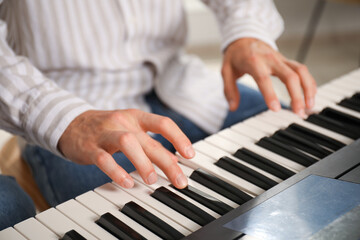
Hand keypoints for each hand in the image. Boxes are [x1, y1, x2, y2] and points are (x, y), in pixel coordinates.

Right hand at [58, 109, 194, 188]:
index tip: (190, 155)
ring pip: (128, 143)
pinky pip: (104, 159)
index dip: (179, 138)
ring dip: (143, 164)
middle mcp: (123, 122)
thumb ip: (151, 144)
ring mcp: (105, 133)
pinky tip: (127, 183)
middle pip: (150, 141)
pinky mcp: (90, 147)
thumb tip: (174, 161)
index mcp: (136, 117)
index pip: (163, 123)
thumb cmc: (107, 129)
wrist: (70, 123)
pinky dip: (117, 172)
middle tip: (179, 181)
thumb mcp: (130, 130)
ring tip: (152, 180)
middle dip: (168, 162)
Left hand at [222, 38, 316, 116]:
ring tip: (309, 106)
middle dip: (297, 95)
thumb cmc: (236, 55)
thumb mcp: (226, 71)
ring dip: (308, 88)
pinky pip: (302, 70)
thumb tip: (233, 107)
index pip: (264, 79)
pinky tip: (310, 96)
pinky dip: (309, 82)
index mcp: (253, 62)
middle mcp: (270, 59)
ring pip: (301, 70)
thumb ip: (229, 90)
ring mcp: (281, 59)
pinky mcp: (287, 61)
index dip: (270, 94)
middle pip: (290, 75)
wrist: (245, 37)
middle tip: (298, 112)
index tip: (275, 109)